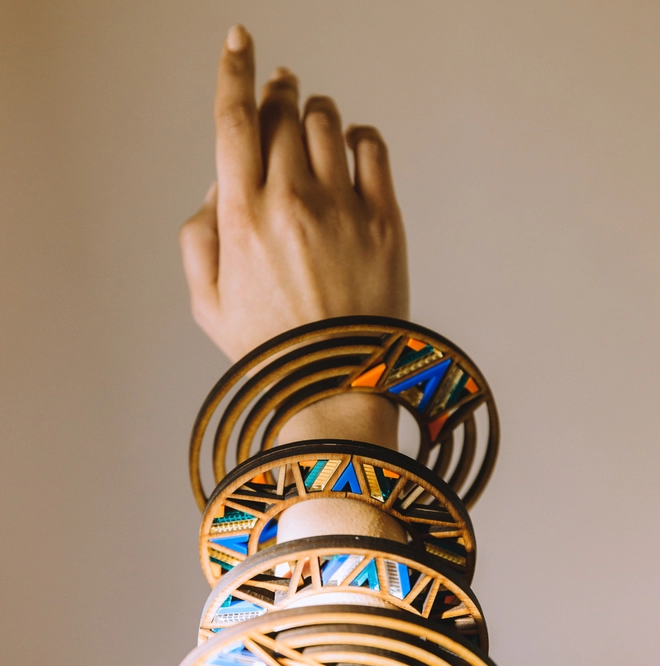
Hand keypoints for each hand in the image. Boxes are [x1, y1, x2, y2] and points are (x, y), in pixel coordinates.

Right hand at [179, 24, 408, 362]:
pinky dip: (357, 136)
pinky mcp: (384, 222)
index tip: (238, 40)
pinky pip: (371, 147)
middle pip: (280, 112)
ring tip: (309, 130)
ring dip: (312, 113)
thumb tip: (217, 186)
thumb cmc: (269, 348)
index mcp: (242, 219)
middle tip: (279, 91)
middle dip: (276, 92)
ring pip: (324, 121)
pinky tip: (348, 149)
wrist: (336, 385)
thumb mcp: (206, 304)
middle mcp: (291, 203)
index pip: (234, 121)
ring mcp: (342, 209)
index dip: (233, 71)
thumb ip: (198, 237)